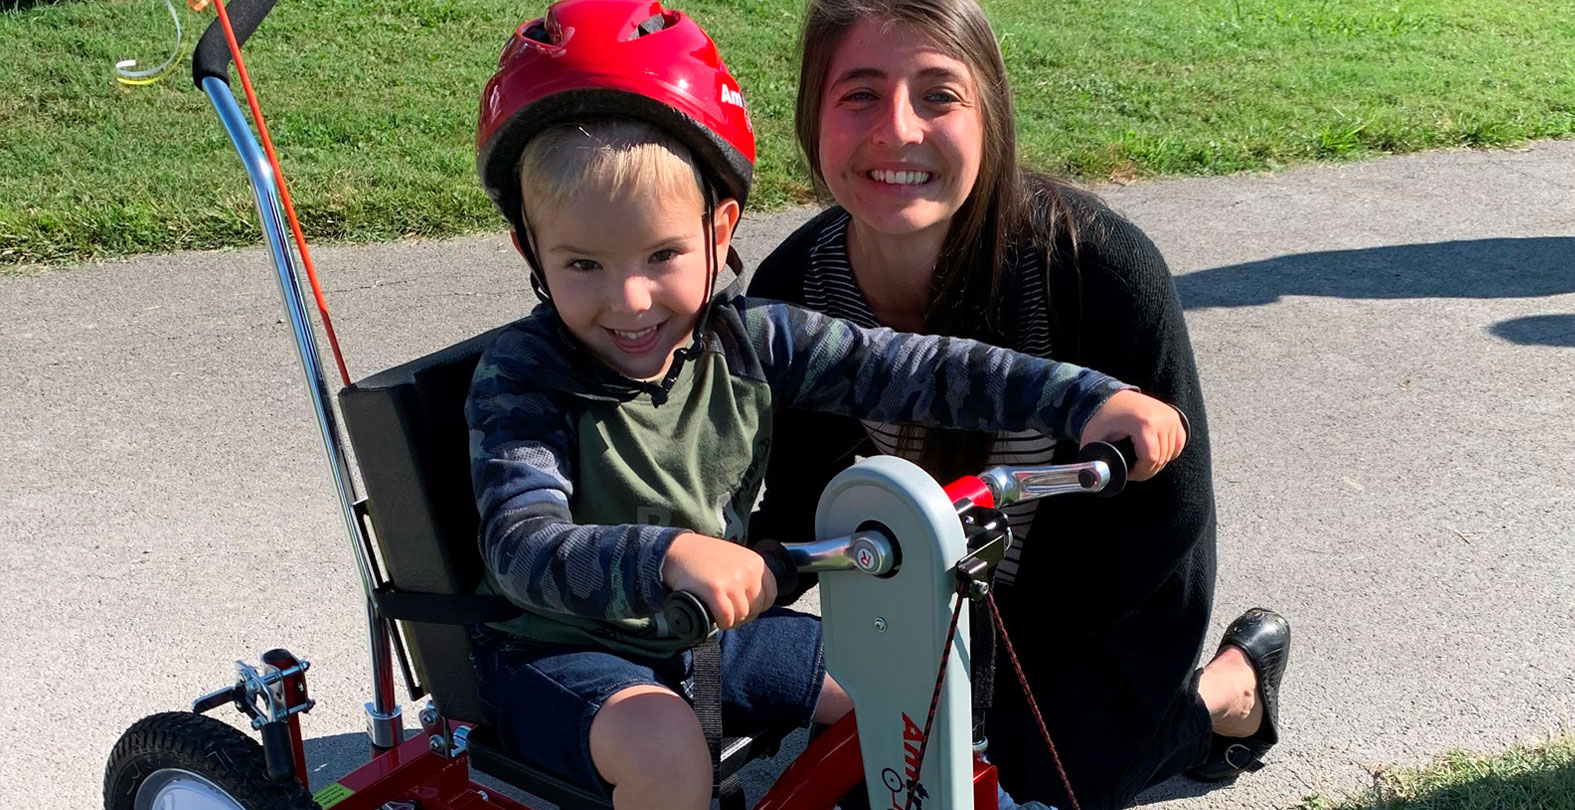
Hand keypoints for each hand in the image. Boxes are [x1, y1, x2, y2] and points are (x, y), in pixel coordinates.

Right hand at [661, 532, 776, 629]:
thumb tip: (758, 603)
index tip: (744, 608)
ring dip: (731, 620)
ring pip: (741, 615)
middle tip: (728, 613)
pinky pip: (727, 618)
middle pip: (756, 608)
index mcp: (756, 563)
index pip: (770, 596)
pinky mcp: (715, 590)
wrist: (678, 550)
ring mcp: (732, 580)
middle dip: (743, 615)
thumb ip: (749, 576)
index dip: (757, 607)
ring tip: (720, 614)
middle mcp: (748, 571)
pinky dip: (722, 623)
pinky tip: (714, 617)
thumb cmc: (706, 557)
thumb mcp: (736, 559)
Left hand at [1079, 390, 1186, 481]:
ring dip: (1157, 462)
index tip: (1129, 474)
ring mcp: (1170, 417)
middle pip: (1161, 458)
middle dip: (1147, 470)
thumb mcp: (1093, 437)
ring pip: (1171, 453)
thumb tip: (1091, 479)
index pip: (1151, 459)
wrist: (1110, 395)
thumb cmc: (1102, 416)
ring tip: (1141, 463)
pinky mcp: (1174, 417)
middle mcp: (1161, 419)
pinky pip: (1179, 443)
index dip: (1140, 472)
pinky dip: (1169, 452)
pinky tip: (1156, 454)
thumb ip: (1091, 459)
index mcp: (1144, 423)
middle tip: (1133, 471)